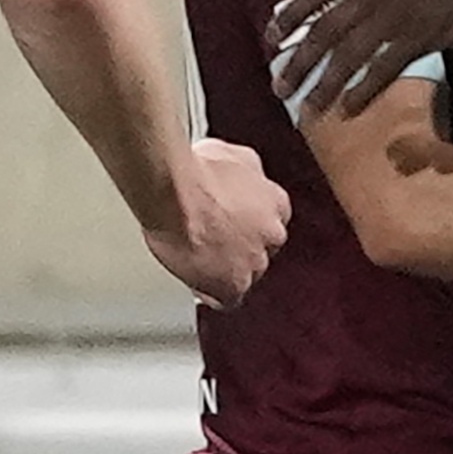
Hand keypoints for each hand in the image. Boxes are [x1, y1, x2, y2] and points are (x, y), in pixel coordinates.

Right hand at [144, 139, 290, 307]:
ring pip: (245, 274)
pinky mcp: (233, 285)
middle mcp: (272, 233)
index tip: (231, 223)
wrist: (176, 193)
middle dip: (238, 247)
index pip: (270, 221)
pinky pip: (228, 299)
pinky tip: (197, 283)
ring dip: (225, 269)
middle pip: (260, 249)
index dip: (246, 223)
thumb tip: (241, 172)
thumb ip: (246, 170)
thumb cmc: (197, 171)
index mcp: (276, 201)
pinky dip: (212, 293)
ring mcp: (254, 261)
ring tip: (198, 260)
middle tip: (210, 240)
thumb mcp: (232, 154)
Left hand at [263, 0, 452, 119]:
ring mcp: (397, 13)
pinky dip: (363, 90)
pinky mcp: (422, 36)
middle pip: (323, 30)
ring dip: (323, 85)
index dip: (289, 14)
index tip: (272, 35)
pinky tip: (349, 109)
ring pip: (347, 55)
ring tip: (307, 109)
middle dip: (297, 62)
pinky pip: (383, 69)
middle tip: (279, 87)